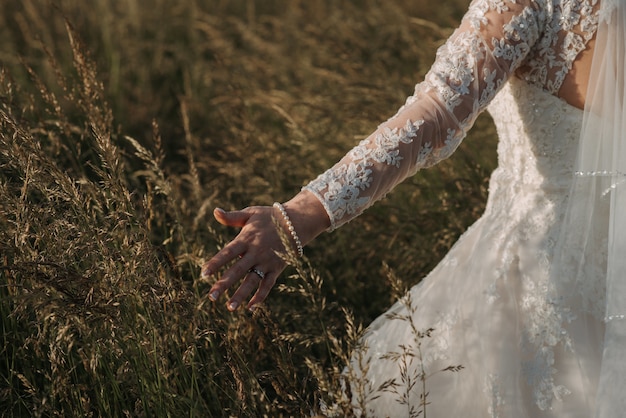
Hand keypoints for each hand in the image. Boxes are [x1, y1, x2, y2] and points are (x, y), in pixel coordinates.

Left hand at [201, 191, 330, 310]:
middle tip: (211, 296)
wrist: (296, 222)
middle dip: (224, 284)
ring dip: (241, 294)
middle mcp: (256, 252)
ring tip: (229, 307)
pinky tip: (250, 308)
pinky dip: (260, 296)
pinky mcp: (276, 269)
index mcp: (247, 238)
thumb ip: (232, 217)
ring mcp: (267, 262)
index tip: (203, 274)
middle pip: (238, 270)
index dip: (216, 263)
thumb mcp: (250, 213)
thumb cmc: (268, 217)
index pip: (228, 252)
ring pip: (252, 281)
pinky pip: (268, 285)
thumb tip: (215, 211)